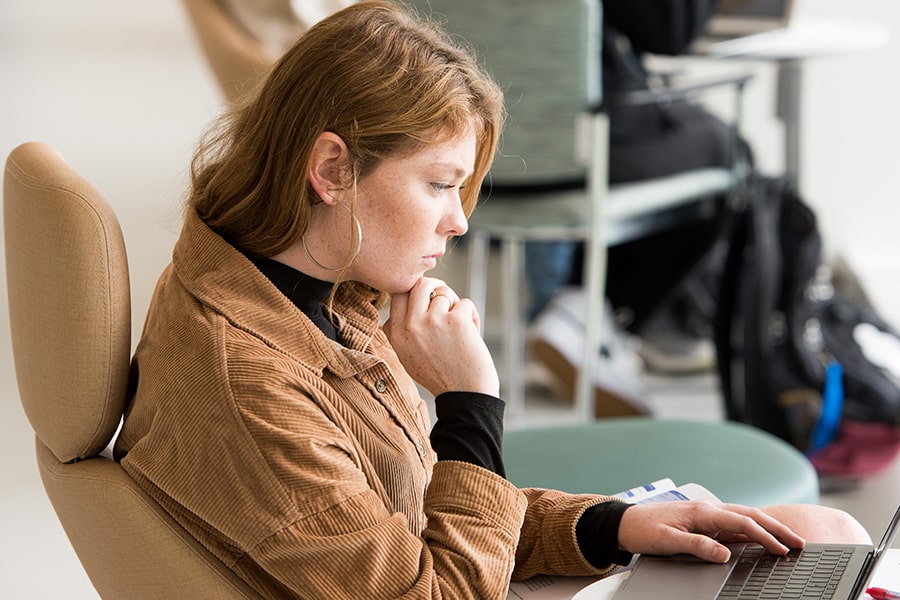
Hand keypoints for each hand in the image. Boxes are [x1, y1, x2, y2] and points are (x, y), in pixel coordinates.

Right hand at [384, 278, 499, 397]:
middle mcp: (411, 326)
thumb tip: (406, 298)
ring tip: (460, 327)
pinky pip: (465, 303)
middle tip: (444, 293)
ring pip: (445, 293)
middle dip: (435, 285)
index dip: (413, 291)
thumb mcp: (408, 355)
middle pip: (419, 285)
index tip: (425, 296)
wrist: (465, 395)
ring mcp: (434, 321)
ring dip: (456, 305)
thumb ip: (402, 329)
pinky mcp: (457, 320)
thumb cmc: (440, 376)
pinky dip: (472, 316)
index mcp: (396, 335)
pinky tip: (472, 334)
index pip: (397, 294)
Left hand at [618, 501, 805, 562]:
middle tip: (800, 543)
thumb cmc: (644, 529)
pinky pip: (733, 523)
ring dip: (768, 528)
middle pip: (750, 517)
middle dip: (777, 529)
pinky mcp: (703, 520)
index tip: (784, 549)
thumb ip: (696, 546)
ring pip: (744, 518)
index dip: (766, 536)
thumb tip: (723, 553)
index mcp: (702, 512)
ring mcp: (707, 514)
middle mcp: (708, 510)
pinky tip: (761, 537)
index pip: (742, 523)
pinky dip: (753, 529)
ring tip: (788, 540)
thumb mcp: (667, 541)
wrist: (625, 521)